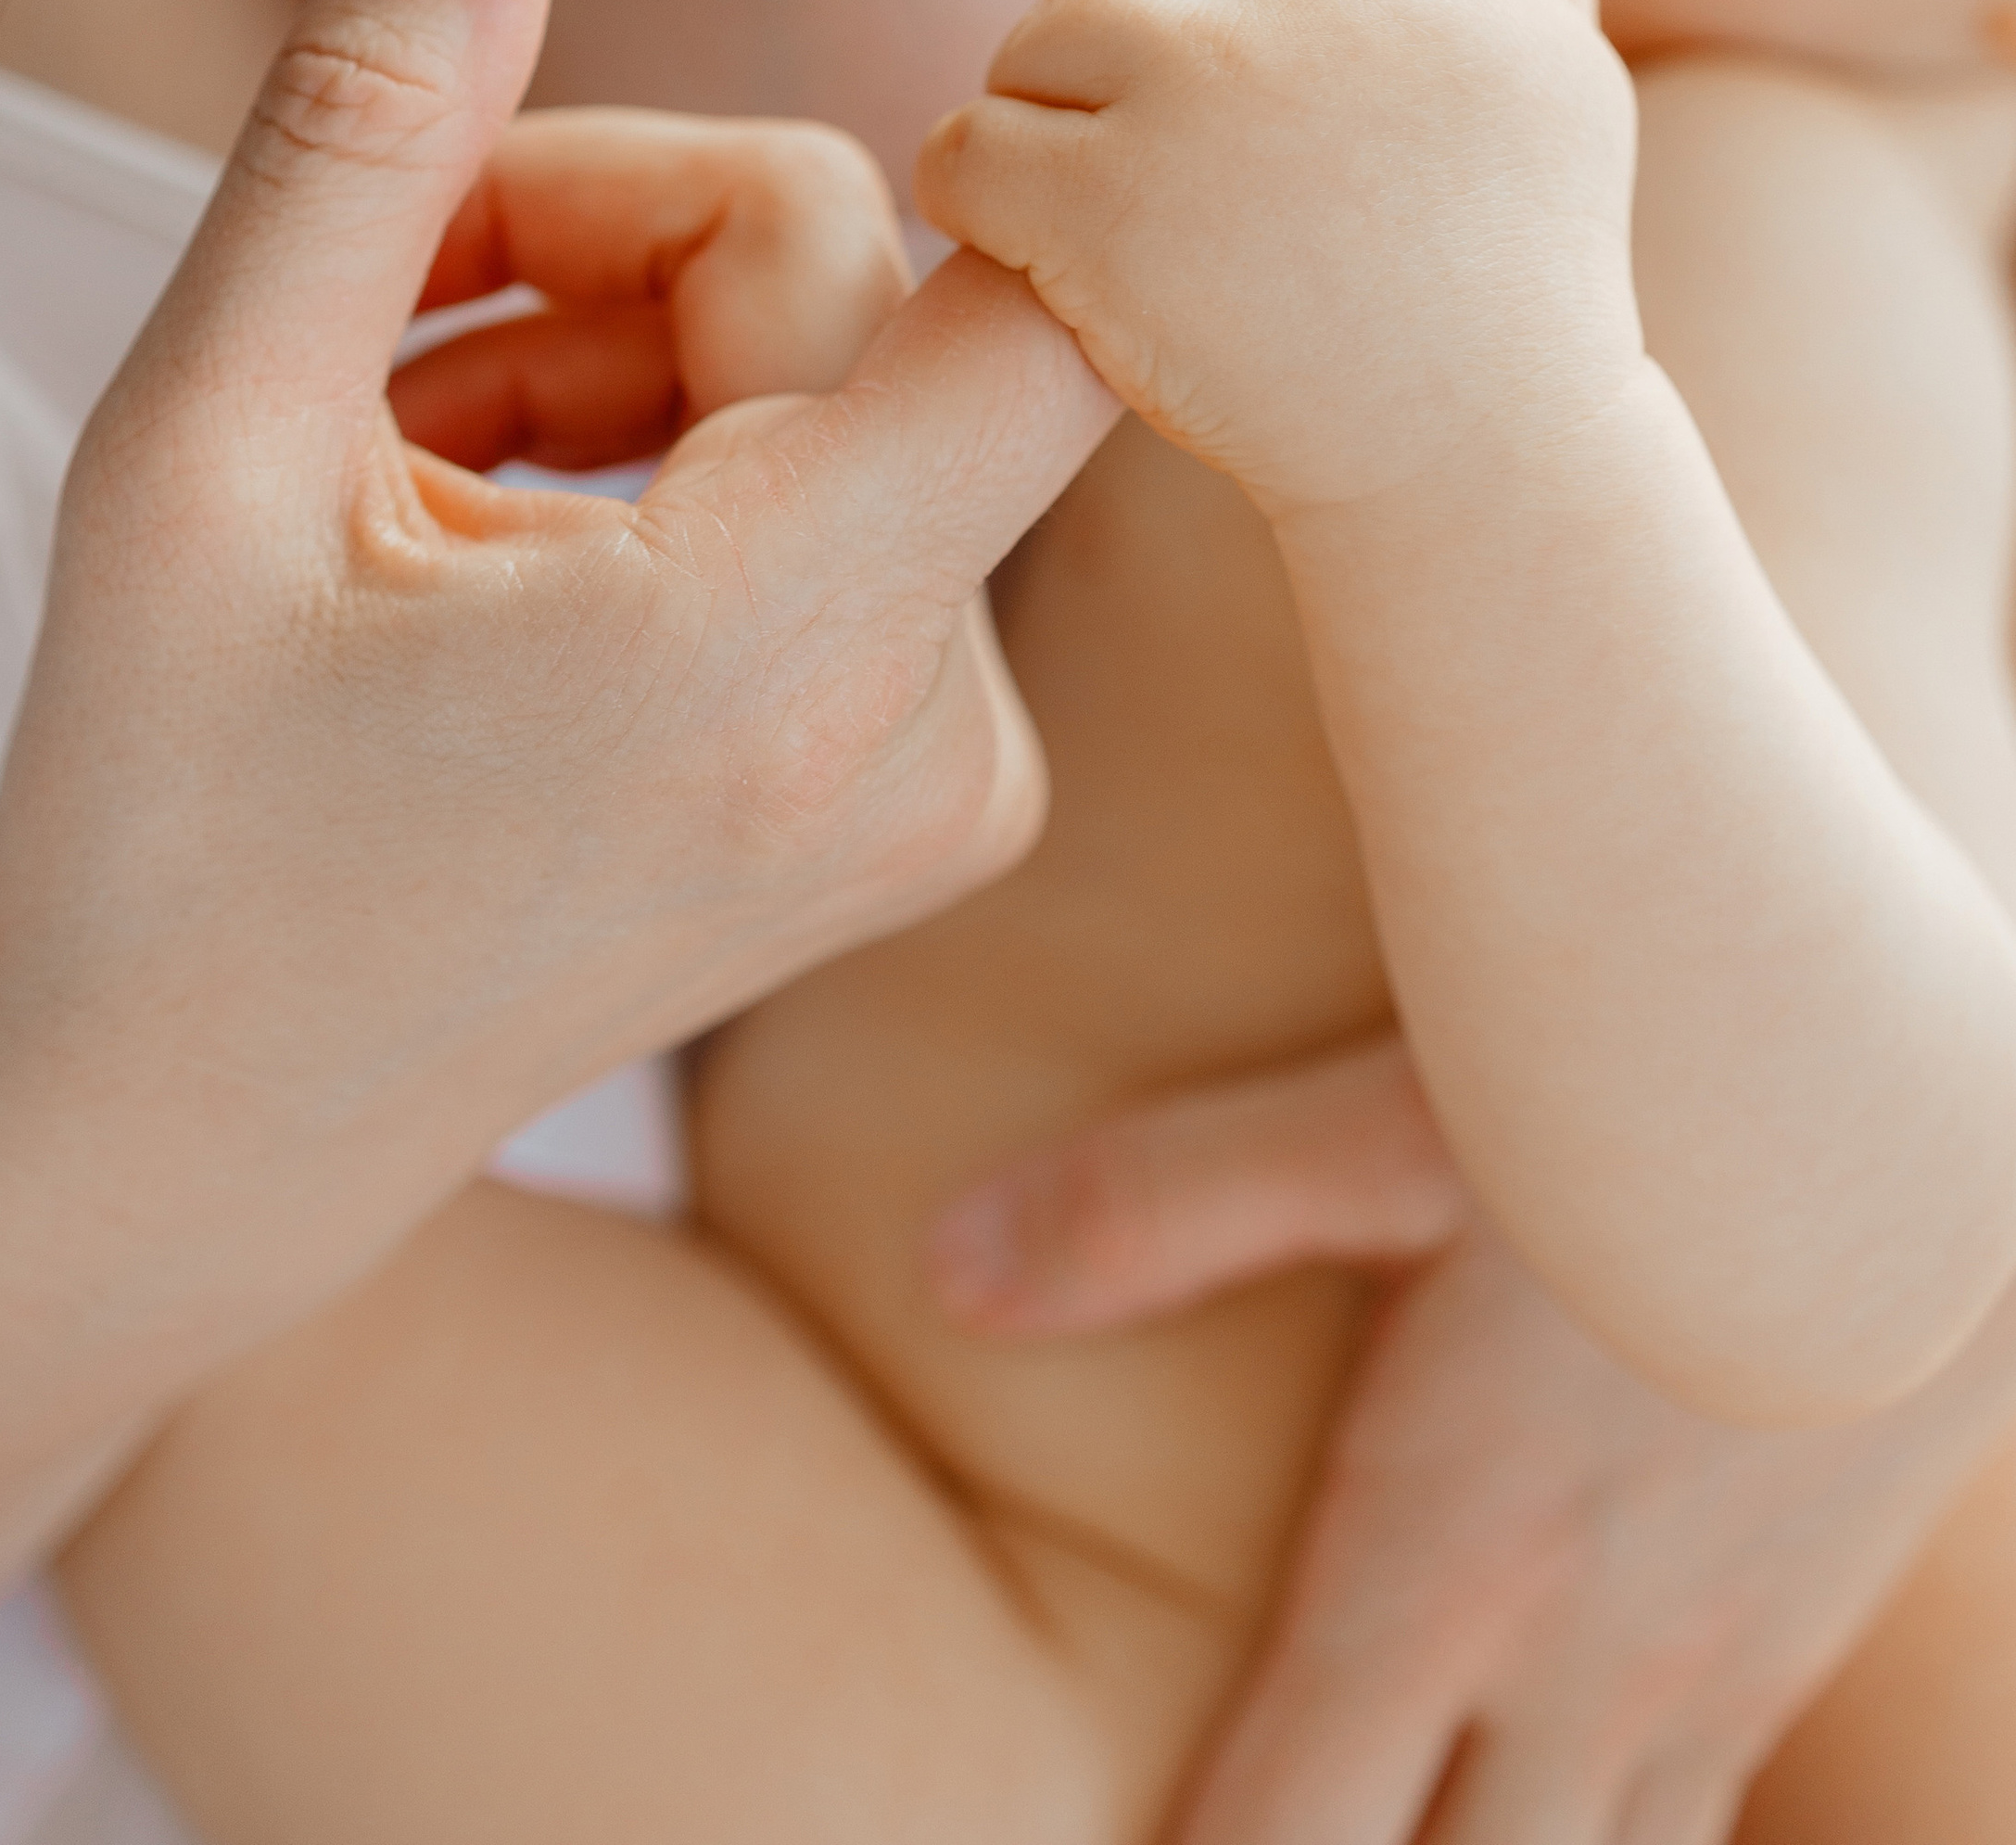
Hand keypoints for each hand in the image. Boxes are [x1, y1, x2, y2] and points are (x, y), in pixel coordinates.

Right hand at [0, 0, 1118, 1325]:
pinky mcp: (926, 799)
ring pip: (840, 378)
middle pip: (846, 277)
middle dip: (601, 235)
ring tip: (401, 452)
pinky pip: (858, 499)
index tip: (689, 125)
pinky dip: (680, 463)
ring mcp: (943, 781)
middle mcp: (925, 727)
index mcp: (777, 643)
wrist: (186, 1152)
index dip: (922, 134)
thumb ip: (364, 125)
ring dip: (618, 351)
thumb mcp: (207, 440)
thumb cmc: (159, 811)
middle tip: (376, 304)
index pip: (1031, 285)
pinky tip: (493, 540)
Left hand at [916, 0, 1638, 514]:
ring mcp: (1203, 91)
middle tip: (1134, 140)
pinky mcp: (1104, 205)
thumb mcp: (1573, 79)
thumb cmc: (1526, 284)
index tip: (1193, 24)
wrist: (1485, 469)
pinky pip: (968, 144)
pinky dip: (971, 190)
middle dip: (1121, 32)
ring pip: (1040, 29)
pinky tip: (1020, 246)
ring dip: (1039, 103)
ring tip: (1080, 193)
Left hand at [933, 1042, 2015, 1844]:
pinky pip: (1684, 1837)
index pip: (1276, 1838)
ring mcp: (1704, 1680)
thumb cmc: (1669, 1094)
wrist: (1952, 1117)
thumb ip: (1169, 1201)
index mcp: (1445, 1564)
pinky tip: (1550, 1824)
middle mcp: (1575, 1667)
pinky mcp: (1790, 1648)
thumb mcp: (1400, 1121)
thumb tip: (948, 1266)